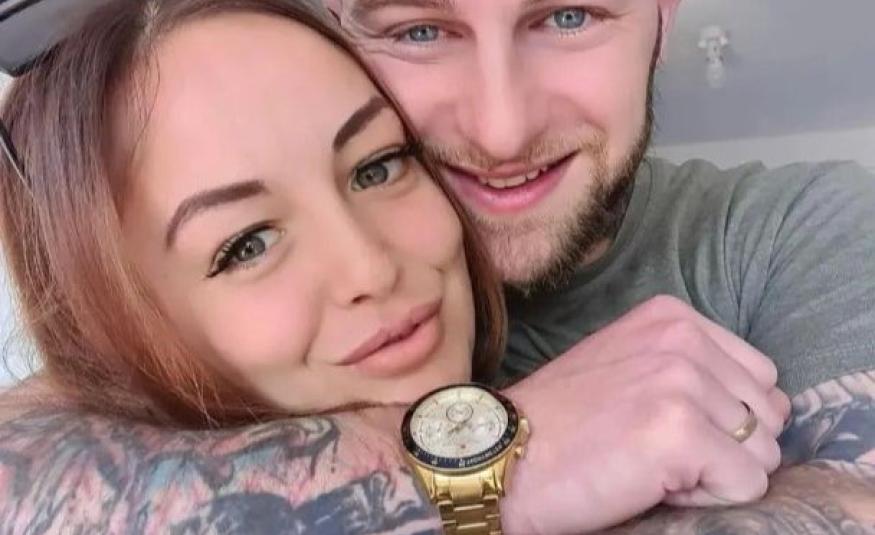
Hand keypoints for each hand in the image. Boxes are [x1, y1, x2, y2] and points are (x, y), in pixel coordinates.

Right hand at [500, 296, 790, 534]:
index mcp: (672, 317)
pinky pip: (746, 485)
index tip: (660, 426)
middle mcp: (682, 339)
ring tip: (650, 464)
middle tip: (654, 450)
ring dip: (713, 474)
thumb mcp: (627, 363)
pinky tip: (650, 483)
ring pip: (762, 454)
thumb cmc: (561, 422)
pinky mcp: (681, 431)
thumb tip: (766, 406)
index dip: (721, 418)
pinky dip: (705, 498)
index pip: (759, 376)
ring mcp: (682, 382)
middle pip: (767, 416)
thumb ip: (692, 366)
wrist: (502, 455)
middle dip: (723, 446)